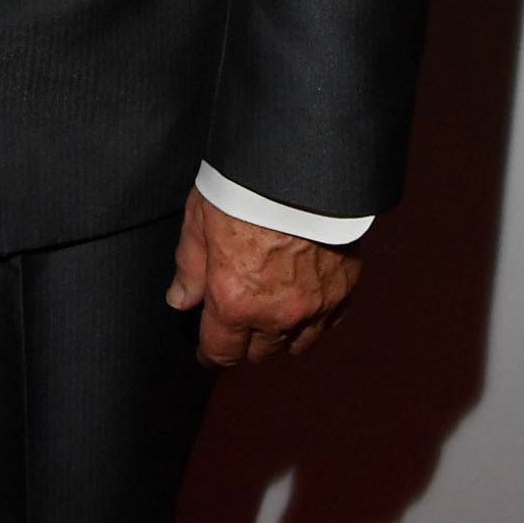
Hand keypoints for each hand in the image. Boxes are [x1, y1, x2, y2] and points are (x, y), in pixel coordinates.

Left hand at [167, 187, 361, 367]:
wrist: (302, 167)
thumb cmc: (244, 187)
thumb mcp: (199, 220)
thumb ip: (190, 267)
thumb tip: (180, 300)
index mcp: (234, 300)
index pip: (221, 352)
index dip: (210, 355)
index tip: (206, 353)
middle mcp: (276, 314)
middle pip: (259, 354)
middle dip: (243, 344)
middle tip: (236, 325)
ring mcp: (314, 307)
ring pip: (295, 346)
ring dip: (279, 337)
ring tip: (268, 315)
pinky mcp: (343, 292)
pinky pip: (326, 325)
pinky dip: (312, 321)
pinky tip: (301, 302)